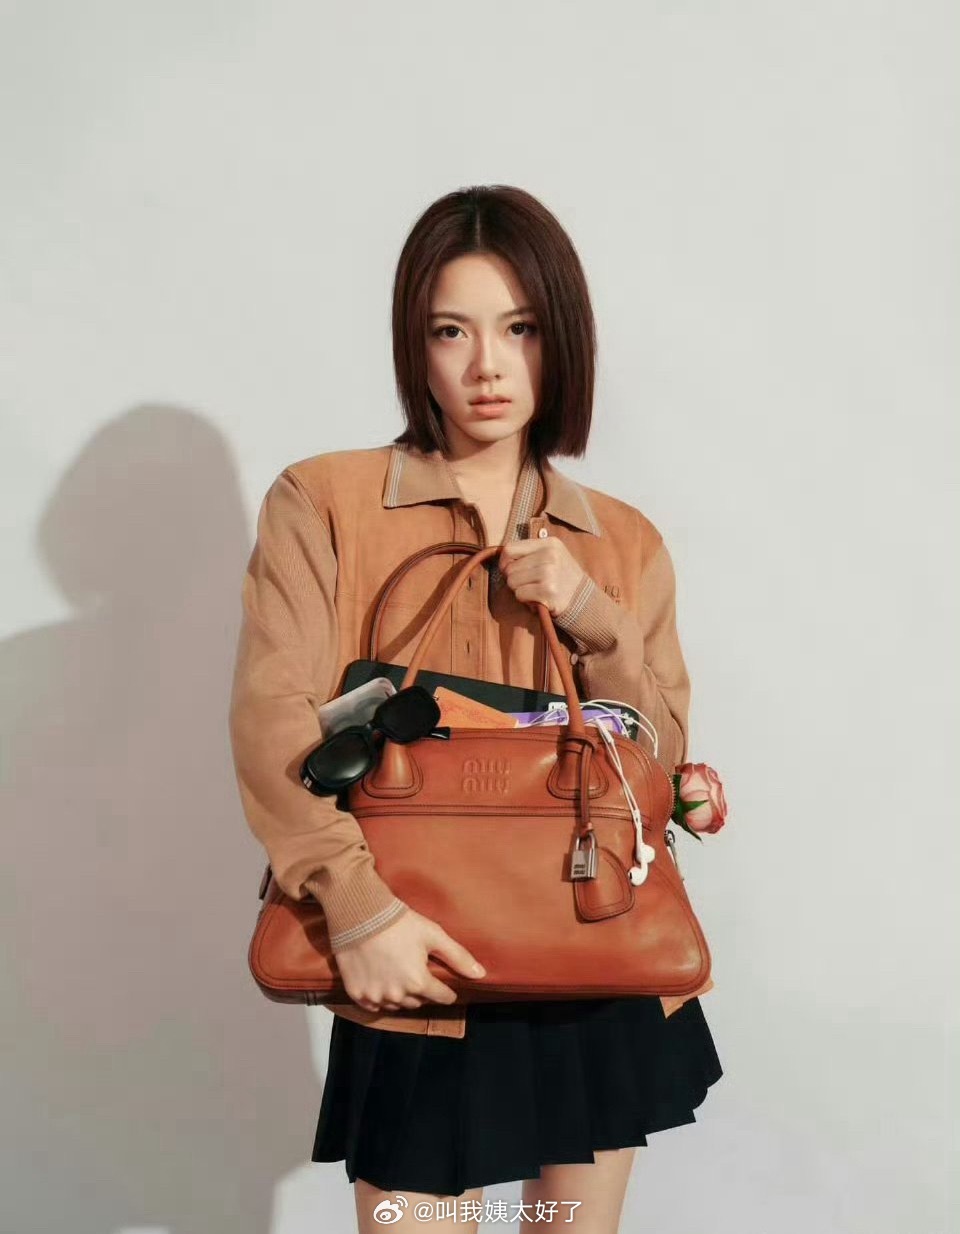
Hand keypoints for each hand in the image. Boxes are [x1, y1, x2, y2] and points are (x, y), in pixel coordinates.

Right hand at [333, 908, 486, 1012]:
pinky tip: (381, 981)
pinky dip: (379, 997)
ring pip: (397, 1005)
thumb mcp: (433, 934)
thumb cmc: (399, 922)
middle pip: (418, 1002)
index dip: (446, 990)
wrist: (359, 914)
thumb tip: (481, 975)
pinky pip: (374, 1005)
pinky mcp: (357, 994)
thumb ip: (458, 956)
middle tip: (419, 973)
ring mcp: (376, 996)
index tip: (444, 984)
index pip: (441, 997)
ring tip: (400, 975)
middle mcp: (397, 995)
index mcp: (418, 982)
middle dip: (422, 990)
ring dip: (401, 995)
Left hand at [498, 535, 585, 616]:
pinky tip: (538, 599)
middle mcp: (550, 555)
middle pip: (510, 568)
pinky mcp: (548, 590)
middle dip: (514, 579)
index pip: (510, 549)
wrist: (584, 600)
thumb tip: (502, 558)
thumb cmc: (562, 578)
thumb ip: (530, 553)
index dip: (504, 562)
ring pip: (512, 581)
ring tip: (534, 591)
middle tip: (528, 585)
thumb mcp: (552, 556)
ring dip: (519, 590)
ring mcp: (549, 572)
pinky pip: (520, 594)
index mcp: (549, 543)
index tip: (509, 571)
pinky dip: (525, 600)